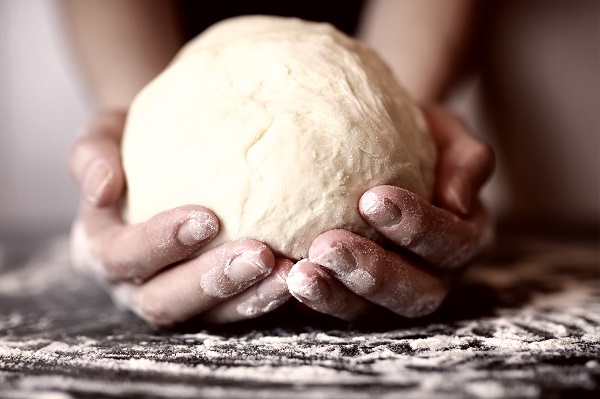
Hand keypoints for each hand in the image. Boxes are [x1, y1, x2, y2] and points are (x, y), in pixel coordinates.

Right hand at [68, 110, 292, 326]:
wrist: (165, 155)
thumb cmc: (133, 143)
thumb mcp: (105, 133)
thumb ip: (93, 153)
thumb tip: (103, 186)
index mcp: (100, 247)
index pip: (121, 255)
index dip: (159, 243)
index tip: (207, 217)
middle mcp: (132, 284)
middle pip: (163, 300)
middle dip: (211, 281)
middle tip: (259, 253)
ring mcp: (174, 297)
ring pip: (207, 316)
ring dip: (249, 297)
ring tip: (289, 272)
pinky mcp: (211, 302)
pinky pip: (237, 310)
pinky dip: (267, 296)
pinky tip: (298, 273)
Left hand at [287, 105, 494, 320]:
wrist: (380, 144)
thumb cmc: (416, 136)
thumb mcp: (446, 132)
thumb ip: (465, 159)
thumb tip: (458, 200)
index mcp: (463, 237)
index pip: (453, 242)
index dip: (419, 227)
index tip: (372, 197)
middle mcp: (435, 274)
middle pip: (418, 293)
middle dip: (374, 273)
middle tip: (328, 245)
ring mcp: (392, 293)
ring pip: (372, 311)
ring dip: (336, 294)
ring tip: (299, 273)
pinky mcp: (354, 298)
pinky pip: (335, 307)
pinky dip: (311, 297)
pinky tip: (282, 274)